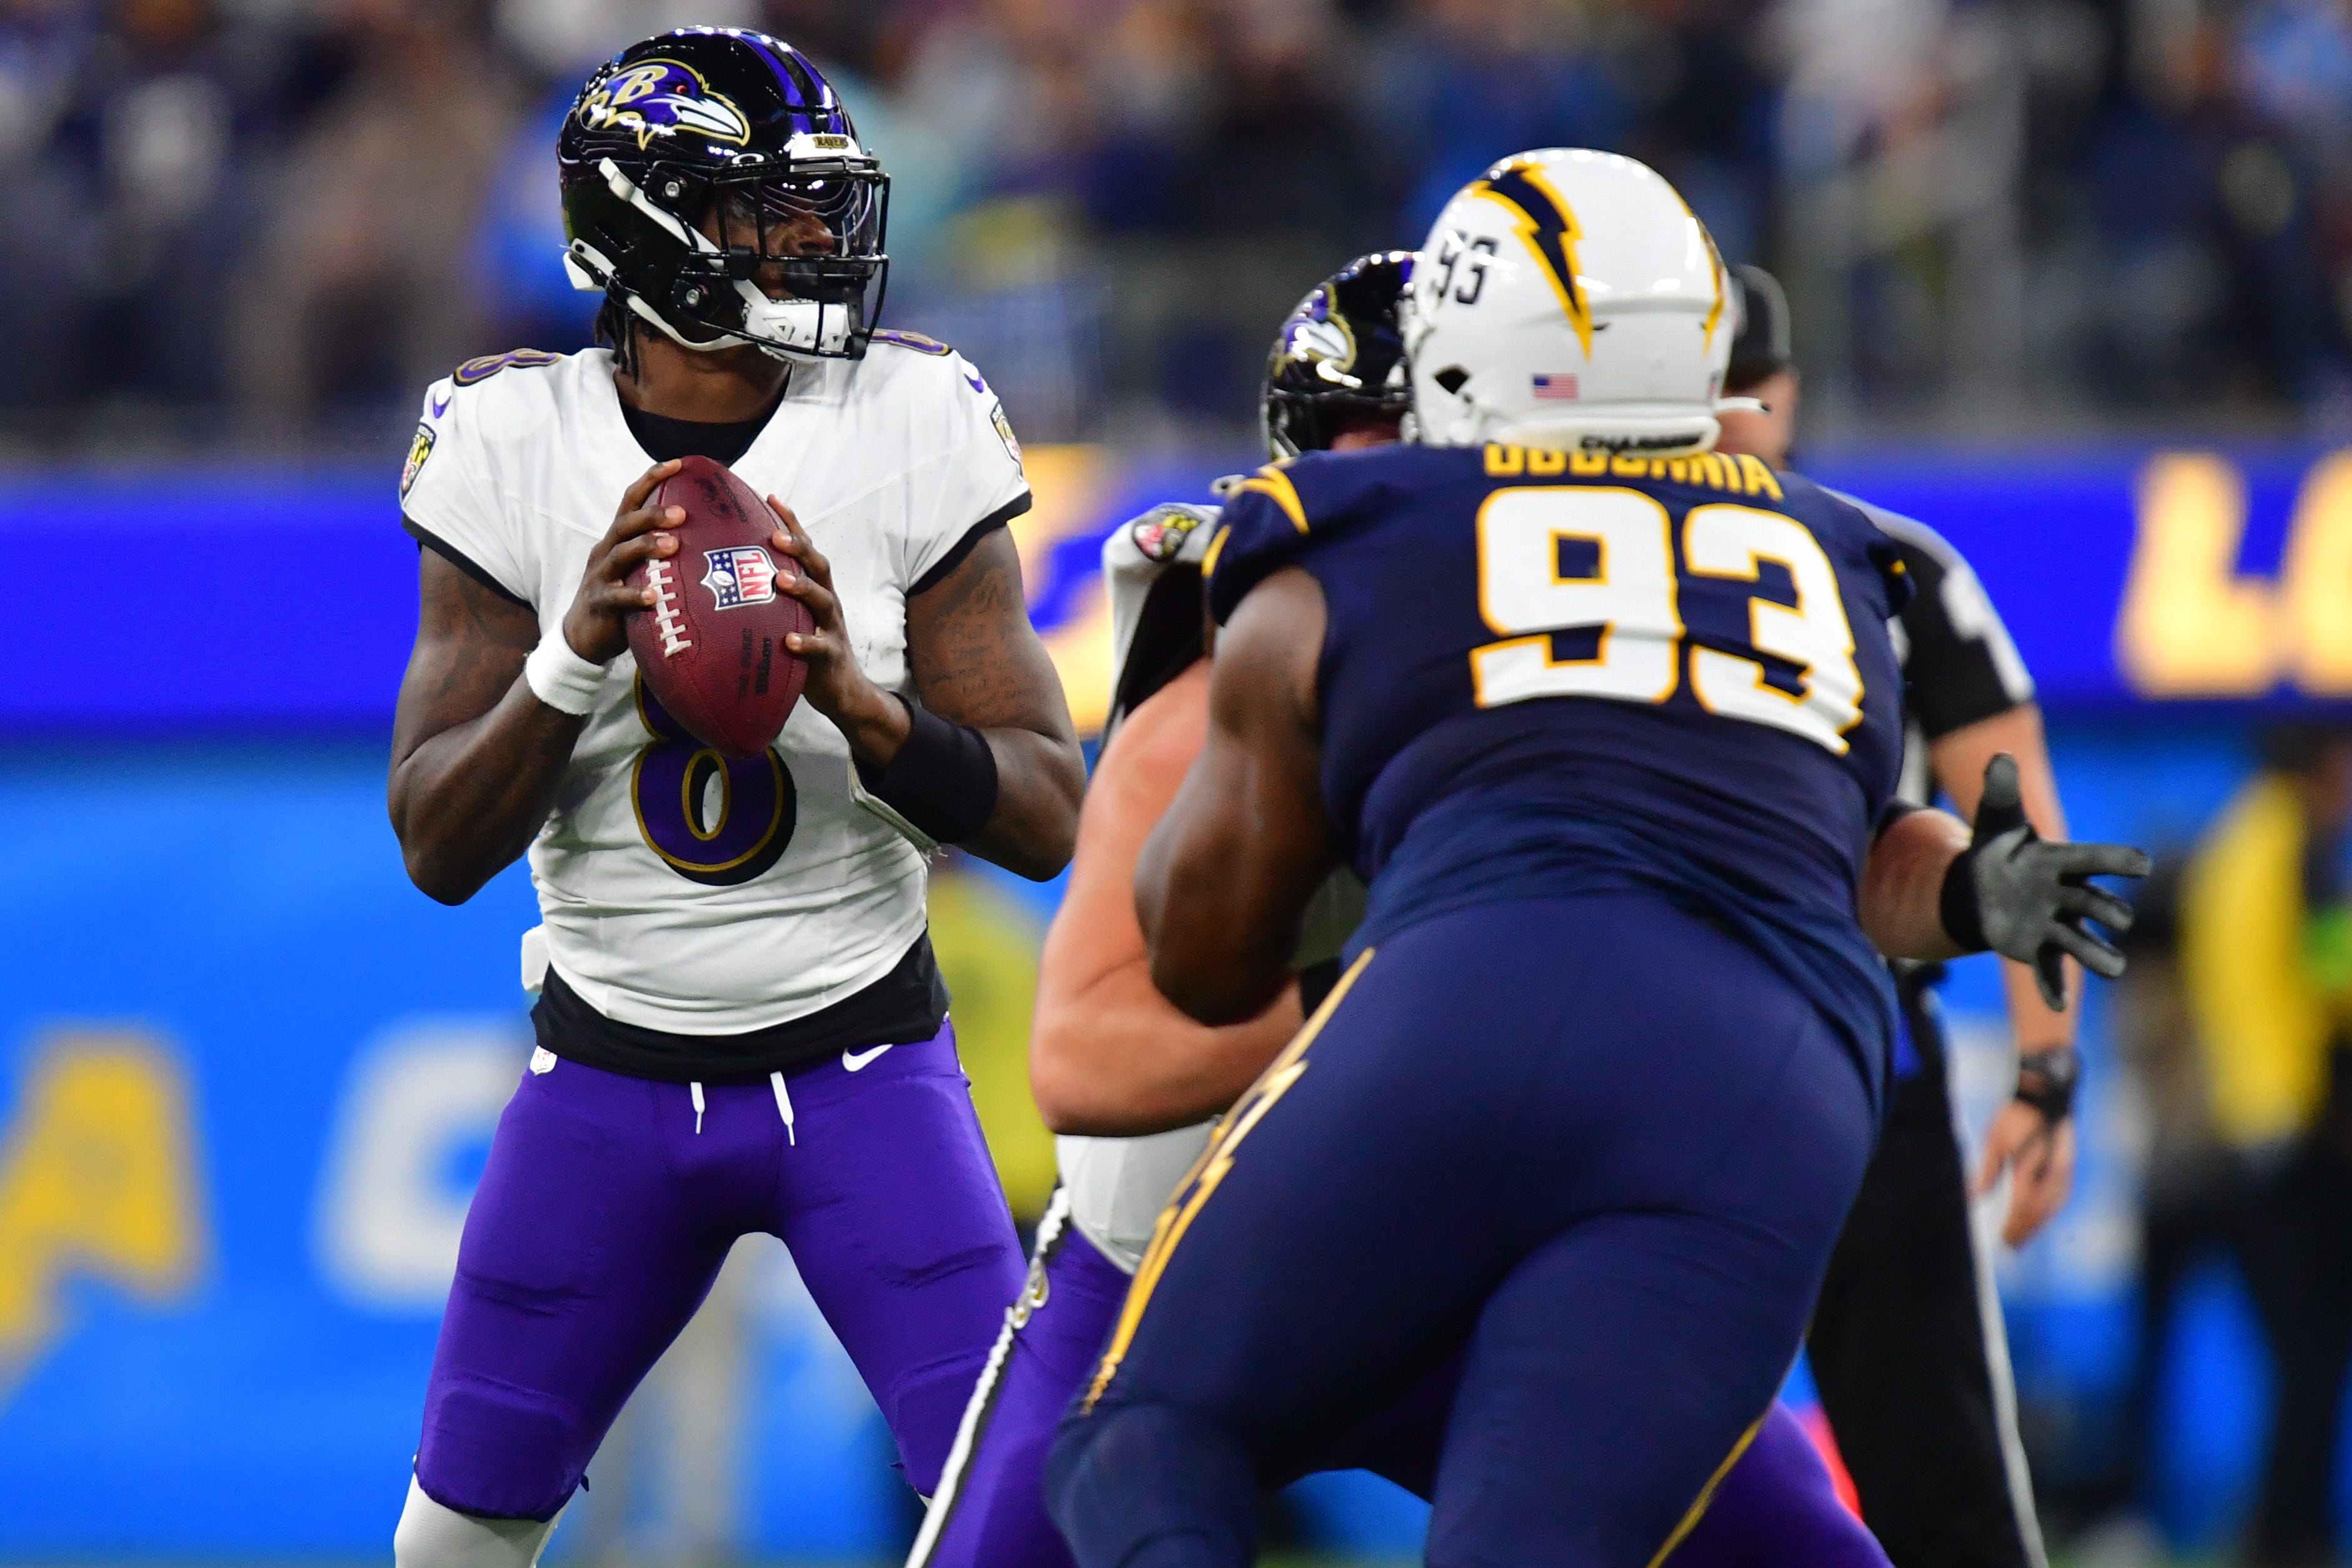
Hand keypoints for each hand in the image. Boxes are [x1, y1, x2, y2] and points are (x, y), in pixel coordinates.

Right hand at [562, 459, 683, 664]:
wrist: (584, 634)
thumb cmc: (624, 598)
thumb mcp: (642, 570)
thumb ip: (664, 553)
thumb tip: (714, 539)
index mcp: (617, 538)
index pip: (631, 500)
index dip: (651, 479)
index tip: (678, 463)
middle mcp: (606, 550)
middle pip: (625, 523)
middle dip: (652, 514)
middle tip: (682, 513)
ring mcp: (600, 576)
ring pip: (621, 554)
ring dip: (647, 546)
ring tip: (674, 545)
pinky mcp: (599, 603)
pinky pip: (616, 597)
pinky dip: (634, 596)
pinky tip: (653, 597)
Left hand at [766, 496, 911, 765]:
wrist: (842, 691)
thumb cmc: (805, 650)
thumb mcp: (789, 617)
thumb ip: (769, 597)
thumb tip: (725, 576)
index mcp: (815, 588)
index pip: (805, 548)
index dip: (791, 522)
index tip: (770, 496)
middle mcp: (827, 602)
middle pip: (818, 565)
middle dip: (798, 547)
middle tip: (774, 536)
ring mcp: (832, 628)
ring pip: (823, 600)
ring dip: (802, 587)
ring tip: (780, 580)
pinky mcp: (831, 657)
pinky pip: (820, 647)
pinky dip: (806, 642)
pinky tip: (789, 641)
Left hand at [1951, 754, 2149, 1007]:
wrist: (1981, 886)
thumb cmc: (2000, 848)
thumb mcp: (1995, 819)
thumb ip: (2001, 792)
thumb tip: (1998, 760)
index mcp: (2061, 861)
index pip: (2092, 858)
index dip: (2115, 860)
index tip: (2142, 862)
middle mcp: (2066, 896)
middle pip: (2092, 903)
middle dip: (2107, 911)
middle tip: (2121, 920)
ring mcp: (2053, 925)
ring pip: (2078, 942)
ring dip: (2096, 955)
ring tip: (2115, 971)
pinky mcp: (2035, 949)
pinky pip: (2047, 971)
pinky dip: (2051, 987)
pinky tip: (2053, 1008)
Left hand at [1973, 1098, 2077, 1245]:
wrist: (2044, 1093)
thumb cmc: (2015, 1115)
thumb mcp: (1993, 1140)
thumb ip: (1985, 1171)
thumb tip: (1972, 1197)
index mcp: (2029, 1168)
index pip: (2022, 1207)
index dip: (2014, 1227)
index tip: (2003, 1240)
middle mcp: (2050, 1173)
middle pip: (2039, 1212)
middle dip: (2025, 1230)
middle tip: (2010, 1246)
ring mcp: (2063, 1171)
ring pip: (2052, 1207)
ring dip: (2038, 1224)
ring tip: (2023, 1237)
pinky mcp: (2068, 1167)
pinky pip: (2061, 1196)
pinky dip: (2050, 1211)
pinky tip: (2041, 1217)